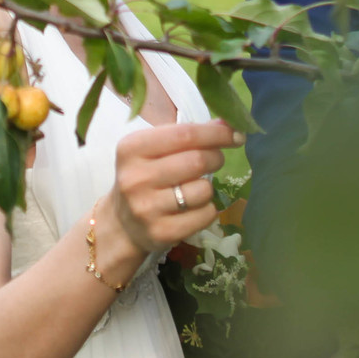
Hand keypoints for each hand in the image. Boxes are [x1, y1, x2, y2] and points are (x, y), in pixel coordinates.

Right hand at [107, 120, 241, 254]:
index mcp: (132, 148)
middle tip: (216, 160)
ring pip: (203, 190)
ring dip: (209, 187)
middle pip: (197, 160)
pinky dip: (208, 209)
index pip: (185, 134)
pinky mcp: (161, 232)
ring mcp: (146, 208)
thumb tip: (227, 124)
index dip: (217, 133)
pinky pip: (205, 215)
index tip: (236, 134)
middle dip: (216, 158)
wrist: (122, 224)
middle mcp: (135, 178)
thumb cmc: (144, 177)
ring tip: (196, 187)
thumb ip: (186, 134)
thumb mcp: (153, 150)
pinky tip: (194, 207)